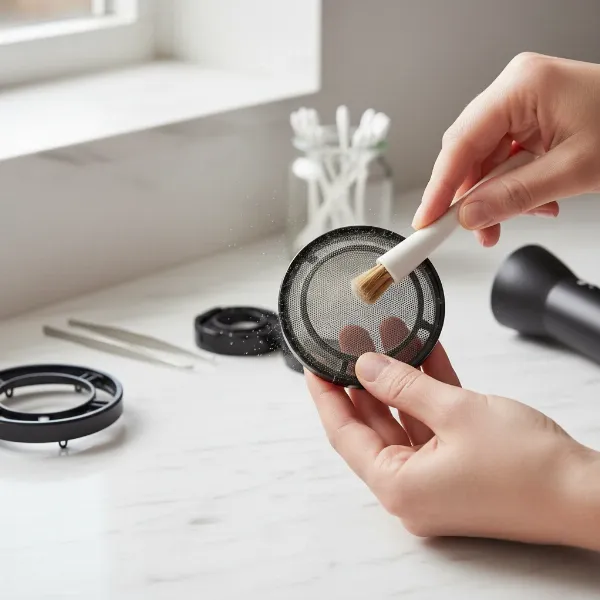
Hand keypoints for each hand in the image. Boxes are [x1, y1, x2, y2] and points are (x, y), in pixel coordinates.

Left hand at [306, 347, 599, 549]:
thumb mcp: (455, 412)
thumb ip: (403, 386)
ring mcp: (436, 479)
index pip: (343, 434)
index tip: (314, 365)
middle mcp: (412, 489)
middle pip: (372, 426)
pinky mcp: (459, 466)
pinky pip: (431, 423)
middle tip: (349, 344)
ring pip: (403, 420)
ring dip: (398, 380)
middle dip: (363, 380)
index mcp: (399, 486)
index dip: (326, 396)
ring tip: (384, 339)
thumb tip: (366, 367)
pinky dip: (426, 391)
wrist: (588, 494)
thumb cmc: (529, 468)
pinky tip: (421, 354)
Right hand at [412, 53, 599, 246]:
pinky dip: (511, 187)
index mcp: (521, 86)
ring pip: (486, 160)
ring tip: (506, 222)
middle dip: (470, 197)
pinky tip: (530, 203)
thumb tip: (468, 216)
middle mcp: (515, 90)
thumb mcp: (573, 170)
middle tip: (467, 231)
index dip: (439, 188)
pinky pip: (505, 159)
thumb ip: (514, 196)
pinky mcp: (532, 119)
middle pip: (468, 152)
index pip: (461, 143)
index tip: (426, 221)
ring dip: (493, 197)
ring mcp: (523, 104)